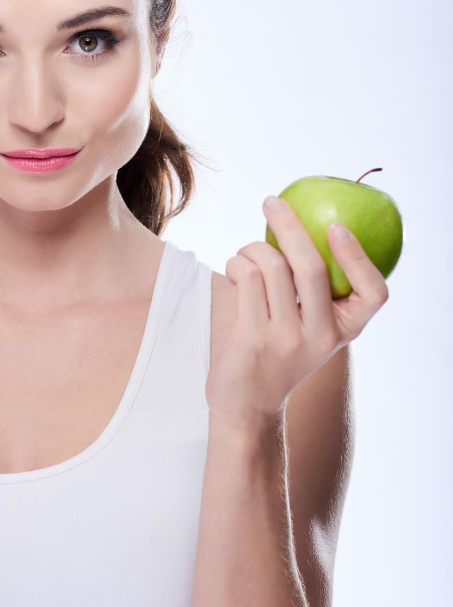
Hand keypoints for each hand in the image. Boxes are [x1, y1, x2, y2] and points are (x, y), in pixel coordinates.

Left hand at [206, 195, 388, 430]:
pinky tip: (233, 268)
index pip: (373, 293)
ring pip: (272, 267)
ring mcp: (287, 338)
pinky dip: (236, 263)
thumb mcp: (307, 329)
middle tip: (271, 202)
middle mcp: (321, 336)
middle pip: (312, 268)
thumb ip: (311, 291)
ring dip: (252, 248)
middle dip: (290, 225)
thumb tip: (297, 226)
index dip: (358, 256)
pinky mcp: (253, 338)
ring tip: (244, 253)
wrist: (247, 404)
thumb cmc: (277, 353)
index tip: (337, 227)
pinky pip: (247, 279)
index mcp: (344, 331)